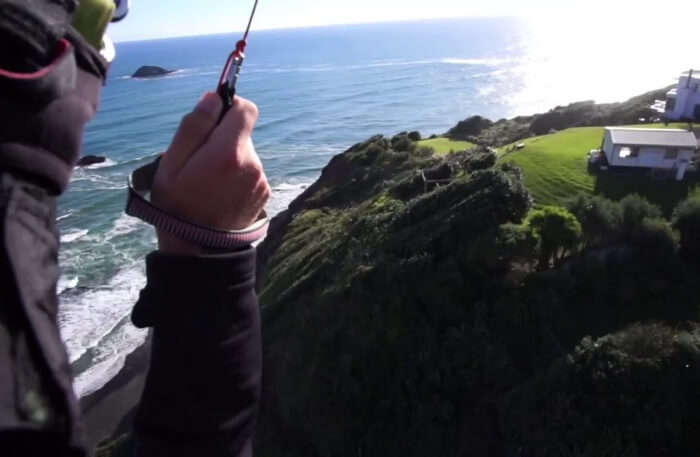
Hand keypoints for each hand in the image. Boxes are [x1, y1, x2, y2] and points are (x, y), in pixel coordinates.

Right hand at [152, 92, 269, 254]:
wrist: (199, 250)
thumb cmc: (177, 206)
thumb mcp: (172, 163)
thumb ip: (194, 126)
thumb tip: (213, 99)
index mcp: (229, 151)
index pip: (247, 109)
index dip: (230, 106)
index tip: (214, 117)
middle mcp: (252, 163)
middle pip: (242, 133)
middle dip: (223, 138)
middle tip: (199, 160)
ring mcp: (260, 180)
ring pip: (245, 154)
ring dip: (229, 159)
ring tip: (207, 182)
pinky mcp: (264, 193)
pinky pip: (250, 172)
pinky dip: (237, 176)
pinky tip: (219, 193)